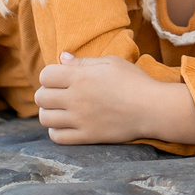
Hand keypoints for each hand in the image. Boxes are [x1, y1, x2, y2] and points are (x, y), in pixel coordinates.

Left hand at [35, 53, 194, 146]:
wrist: (152, 109)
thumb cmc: (134, 81)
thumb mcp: (111, 62)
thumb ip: (83, 61)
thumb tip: (62, 57)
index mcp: (80, 77)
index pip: (45, 75)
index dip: (49, 75)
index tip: (59, 77)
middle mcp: (76, 99)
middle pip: (41, 97)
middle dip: (46, 93)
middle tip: (58, 93)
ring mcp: (80, 120)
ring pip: (45, 118)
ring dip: (48, 112)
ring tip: (60, 109)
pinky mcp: (86, 137)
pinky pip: (57, 137)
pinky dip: (56, 130)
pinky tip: (65, 124)